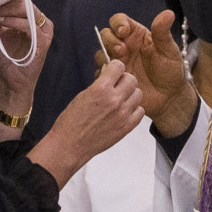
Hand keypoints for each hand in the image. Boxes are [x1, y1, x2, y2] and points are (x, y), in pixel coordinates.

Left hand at [0, 0, 52, 110]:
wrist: (10, 81)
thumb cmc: (5, 58)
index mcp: (30, 19)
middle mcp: (39, 22)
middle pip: (26, 2)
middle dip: (7, 1)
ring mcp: (44, 31)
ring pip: (29, 10)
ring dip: (10, 9)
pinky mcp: (44, 42)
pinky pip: (30, 26)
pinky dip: (15, 21)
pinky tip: (2, 21)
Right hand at [28, 59, 144, 186]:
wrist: (70, 145)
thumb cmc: (72, 121)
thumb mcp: (83, 95)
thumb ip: (100, 85)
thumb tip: (110, 76)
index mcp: (100, 89)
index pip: (119, 66)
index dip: (115, 68)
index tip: (112, 72)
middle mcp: (114, 100)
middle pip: (132, 79)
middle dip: (124, 80)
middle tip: (117, 87)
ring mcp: (122, 114)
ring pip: (138, 94)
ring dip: (130, 95)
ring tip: (121, 100)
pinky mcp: (126, 127)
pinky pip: (140, 111)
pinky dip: (134, 110)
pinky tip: (124, 112)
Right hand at [99, 10, 196, 135]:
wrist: (169, 97)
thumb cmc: (170, 71)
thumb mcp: (169, 51)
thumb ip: (163, 33)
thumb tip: (168, 13)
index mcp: (135, 35)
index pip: (119, 21)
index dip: (118, 23)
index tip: (124, 30)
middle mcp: (123, 46)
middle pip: (106, 35)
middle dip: (110, 40)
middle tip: (122, 50)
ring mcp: (117, 63)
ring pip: (101, 54)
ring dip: (106, 57)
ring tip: (120, 65)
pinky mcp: (114, 79)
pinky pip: (101, 74)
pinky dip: (105, 75)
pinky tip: (116, 78)